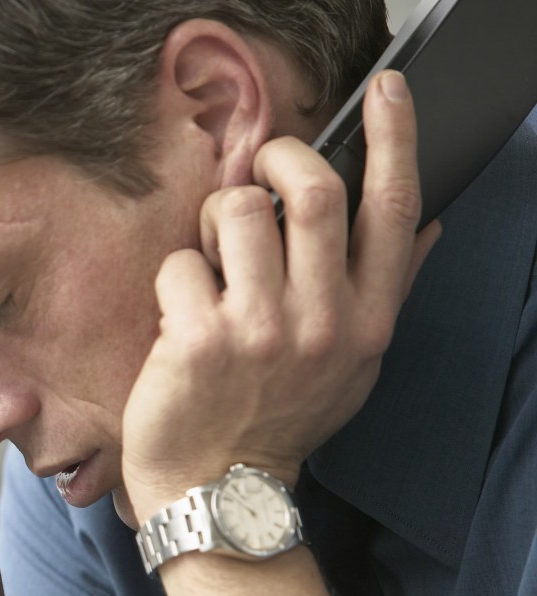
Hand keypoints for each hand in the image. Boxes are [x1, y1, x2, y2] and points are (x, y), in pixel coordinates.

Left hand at [121, 70, 441, 520]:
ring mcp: (260, 332)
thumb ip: (382, 293)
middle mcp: (323, 323)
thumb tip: (427, 228)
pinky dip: (174, 279)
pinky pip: (181, 263)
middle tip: (258, 171)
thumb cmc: (278, 422)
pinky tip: (179, 316)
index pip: (394, 212)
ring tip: (211, 260)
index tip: (386, 96)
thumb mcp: (351, 366)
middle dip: (278, 160)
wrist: (220, 494)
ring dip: (214, 220)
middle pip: (314, 191)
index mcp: (366, 322)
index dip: (395, 140)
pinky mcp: (199, 341)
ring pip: (236, 212)